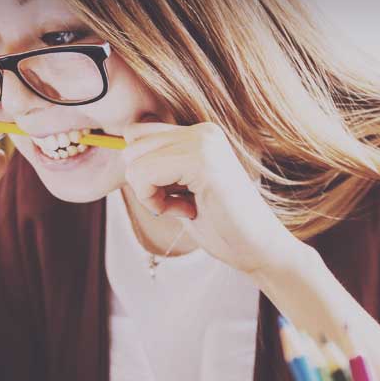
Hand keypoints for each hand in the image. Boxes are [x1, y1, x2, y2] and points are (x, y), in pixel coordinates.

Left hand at [120, 121, 302, 275]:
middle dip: (144, 183)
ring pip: (134, 161)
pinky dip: (155, 202)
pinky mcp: (202, 161)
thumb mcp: (181, 189)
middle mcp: (202, 131)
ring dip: (151, 195)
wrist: (259, 249)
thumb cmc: (222, 226)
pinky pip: (145, 174)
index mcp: (200, 134)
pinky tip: (187, 211)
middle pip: (131, 146)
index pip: (137, 134)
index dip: (143, 172)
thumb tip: (120, 151)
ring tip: (187, 206)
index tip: (174, 195)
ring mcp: (203, 143)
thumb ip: (159, 167)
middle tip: (180, 203)